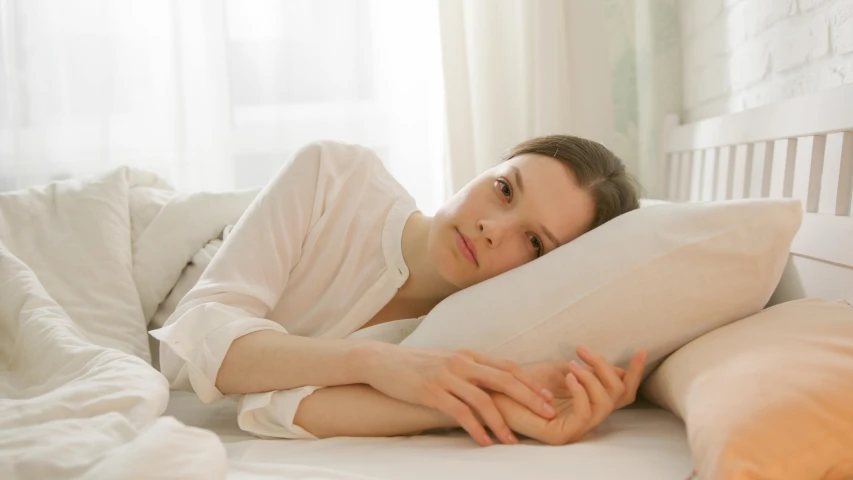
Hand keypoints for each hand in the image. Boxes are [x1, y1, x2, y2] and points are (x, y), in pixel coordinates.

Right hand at [358, 343, 555, 445]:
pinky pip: (460, 412)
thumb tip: (492, 385)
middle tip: (548, 414)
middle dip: (529, 398)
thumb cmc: (416, 365)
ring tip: (513, 441)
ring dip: (501, 422)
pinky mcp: (431, 392)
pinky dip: (475, 428)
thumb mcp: (447, 361)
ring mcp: (447, 376)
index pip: (508, 367)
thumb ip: (469, 370)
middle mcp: (462, 363)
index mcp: (469, 355)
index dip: (530, 382)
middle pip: (504, 379)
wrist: (381, 361)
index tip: (548, 397)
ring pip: (484, 400)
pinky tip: (484, 442)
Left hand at [492, 346, 646, 445]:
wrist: (494, 393)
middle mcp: (587, 417)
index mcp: (589, 402)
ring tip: (573, 364)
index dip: (635, 373)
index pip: (622, 393)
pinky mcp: (563, 435)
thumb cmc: (523, 382)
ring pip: (606, 402)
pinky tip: (569, 376)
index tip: (642, 351)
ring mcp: (576, 428)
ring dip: (592, 377)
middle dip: (606, 368)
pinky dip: (582, 390)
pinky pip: (586, 413)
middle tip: (583, 351)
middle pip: (620, 395)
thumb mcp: (561, 370)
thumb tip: (618, 369)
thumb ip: (587, 370)